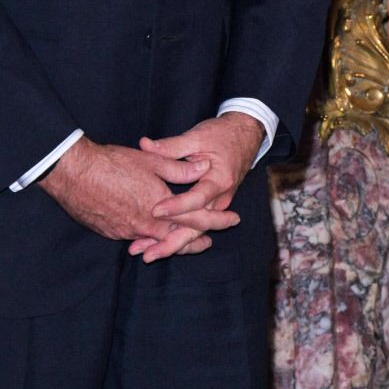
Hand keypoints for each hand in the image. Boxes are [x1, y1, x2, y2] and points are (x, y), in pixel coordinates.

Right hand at [41, 137, 214, 249]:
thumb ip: (181, 168)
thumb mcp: (152, 161)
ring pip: (155, 241)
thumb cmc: (112, 163)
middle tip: (207, 243)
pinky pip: (134, 238)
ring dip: (170, 242)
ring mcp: (127, 232)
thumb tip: (204, 167)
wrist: (74, 173)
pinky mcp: (111, 232)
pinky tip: (148, 235)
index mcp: (162, 207)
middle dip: (195, 242)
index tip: (232, 220)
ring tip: (179, 243)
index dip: (217, 220)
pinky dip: (146, 238)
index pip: (197, 219)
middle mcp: (147, 225)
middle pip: (179, 239)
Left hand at [133, 111, 262, 262]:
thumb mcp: (196, 137)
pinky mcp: (211, 208)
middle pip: (198, 227)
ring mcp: (217, 205)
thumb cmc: (221, 135)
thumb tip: (144, 145)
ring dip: (172, 244)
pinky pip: (195, 227)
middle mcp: (221, 198)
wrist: (244, 136)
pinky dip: (177, 237)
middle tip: (147, 253)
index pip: (197, 198)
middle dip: (172, 242)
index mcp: (219, 180)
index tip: (155, 210)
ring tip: (146, 254)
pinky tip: (156, 244)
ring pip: (195, 231)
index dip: (177, 206)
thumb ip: (170, 146)